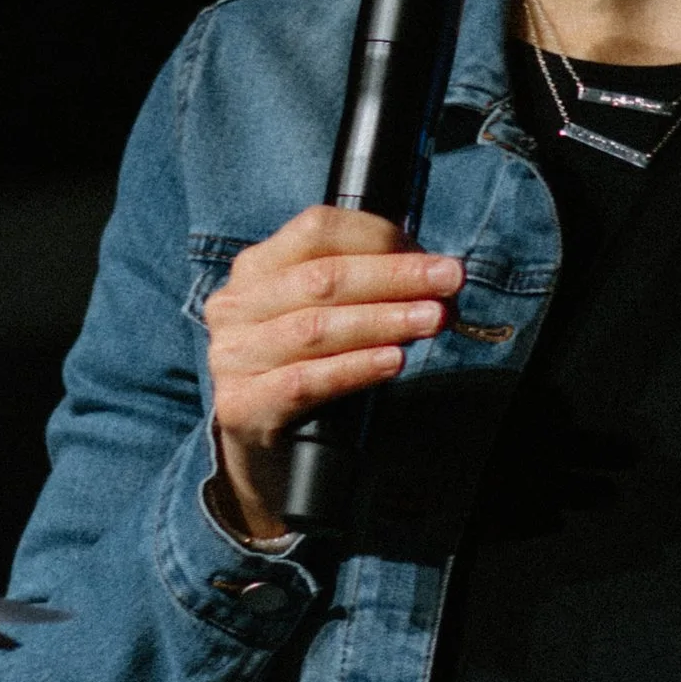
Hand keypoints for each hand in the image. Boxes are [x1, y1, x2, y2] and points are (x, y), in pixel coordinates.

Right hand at [206, 208, 463, 542]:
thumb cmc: (308, 368)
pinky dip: (354, 368)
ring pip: (315, 328)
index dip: (379, 238)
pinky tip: (392, 362)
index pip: (316, 230)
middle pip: (322, 278)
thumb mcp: (325, 314)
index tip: (430, 258)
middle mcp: (235, 306)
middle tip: (449, 282)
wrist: (269, 452)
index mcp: (256, 268)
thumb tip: (434, 274)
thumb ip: (364, 286)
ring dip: (382, 321)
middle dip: (395, 277)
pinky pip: (304, 381)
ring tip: (432, 320)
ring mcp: (231, 356)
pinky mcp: (240, 405)